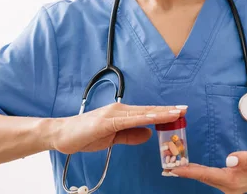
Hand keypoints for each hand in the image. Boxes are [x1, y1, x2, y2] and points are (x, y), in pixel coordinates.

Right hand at [49, 103, 185, 153]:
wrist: (61, 134)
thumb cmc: (84, 135)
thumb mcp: (112, 138)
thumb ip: (130, 136)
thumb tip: (148, 134)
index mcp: (121, 114)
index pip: (147, 113)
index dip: (164, 112)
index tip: (179, 111)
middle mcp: (119, 110)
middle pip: (148, 110)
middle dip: (168, 110)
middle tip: (185, 108)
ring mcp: (113, 114)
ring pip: (142, 113)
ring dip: (160, 113)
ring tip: (176, 112)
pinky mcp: (107, 122)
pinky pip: (129, 120)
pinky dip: (144, 118)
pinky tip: (155, 118)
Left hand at [173, 144, 246, 193]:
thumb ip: (246, 158)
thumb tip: (229, 159)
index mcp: (235, 180)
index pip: (208, 175)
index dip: (190, 172)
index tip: (174, 169)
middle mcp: (231, 186)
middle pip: (204, 178)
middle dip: (186, 172)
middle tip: (167, 166)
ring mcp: (232, 185)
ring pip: (207, 178)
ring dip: (192, 173)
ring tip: (176, 167)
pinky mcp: (232, 181)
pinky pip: (212, 177)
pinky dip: (200, 172)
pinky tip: (193, 169)